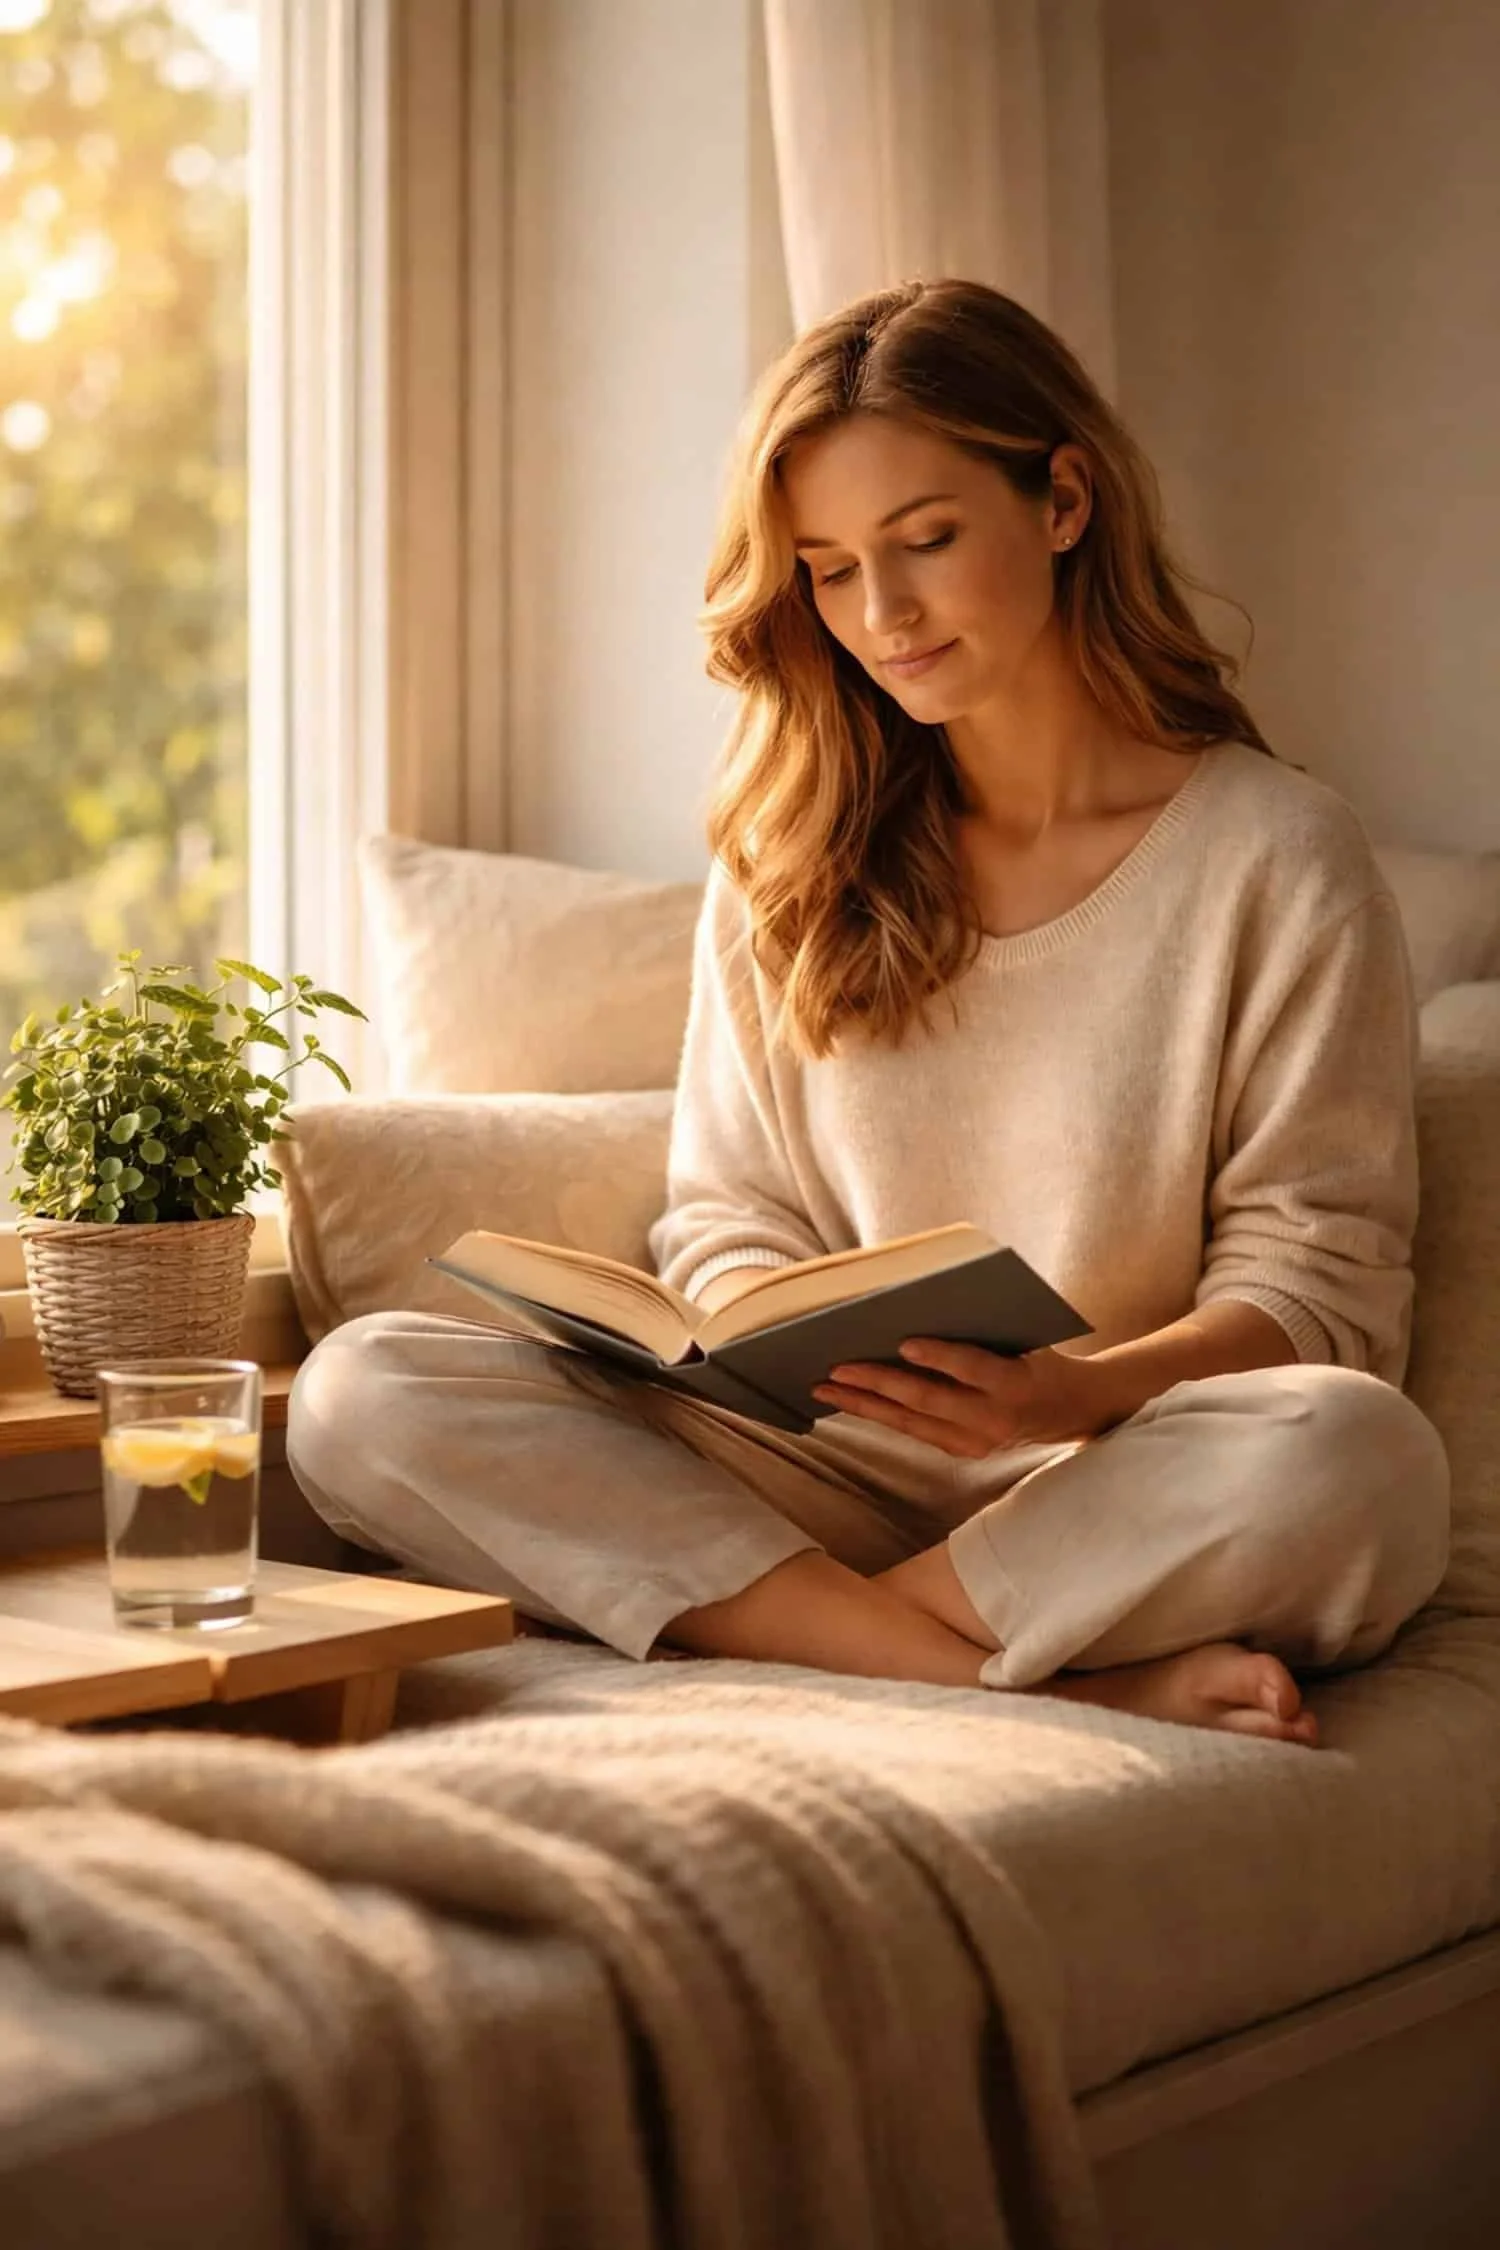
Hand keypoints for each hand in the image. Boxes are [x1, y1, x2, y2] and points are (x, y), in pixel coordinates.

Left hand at [811, 1338, 1119, 1458]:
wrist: (1071, 1408)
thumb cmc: (1038, 1356)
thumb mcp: (1024, 1338)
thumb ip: (981, 1330)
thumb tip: (919, 1305)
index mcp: (1015, 1384)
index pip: (973, 1369)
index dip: (940, 1357)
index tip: (904, 1342)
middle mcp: (994, 1420)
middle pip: (929, 1401)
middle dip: (879, 1384)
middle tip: (838, 1369)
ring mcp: (976, 1443)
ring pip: (911, 1423)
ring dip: (864, 1405)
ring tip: (824, 1388)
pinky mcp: (962, 1452)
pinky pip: (913, 1431)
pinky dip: (879, 1414)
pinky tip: (849, 1400)